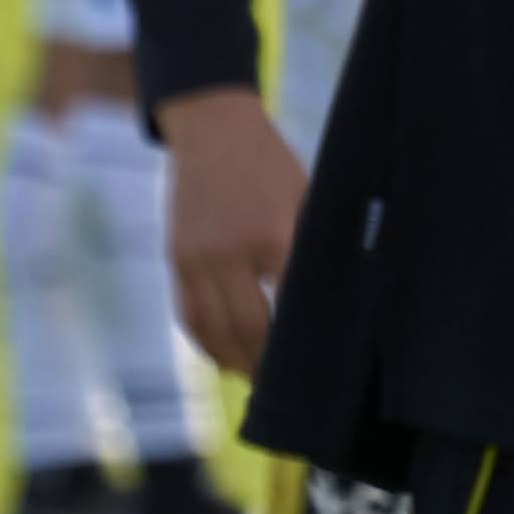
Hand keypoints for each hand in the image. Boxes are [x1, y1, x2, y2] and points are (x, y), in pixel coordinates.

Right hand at [164, 86, 308, 375]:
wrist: (213, 127)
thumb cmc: (272, 162)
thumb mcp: (306, 195)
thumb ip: (313, 246)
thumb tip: (337, 297)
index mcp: (273, 234)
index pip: (292, 307)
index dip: (305, 342)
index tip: (319, 367)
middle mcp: (230, 251)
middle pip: (251, 329)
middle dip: (268, 364)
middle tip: (289, 386)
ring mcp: (197, 257)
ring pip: (214, 331)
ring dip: (234, 361)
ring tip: (256, 379)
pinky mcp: (176, 259)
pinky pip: (189, 315)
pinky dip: (206, 342)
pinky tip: (224, 355)